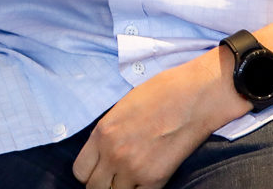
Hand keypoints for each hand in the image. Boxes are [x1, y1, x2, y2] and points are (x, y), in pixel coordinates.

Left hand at [72, 49, 243, 188]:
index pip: (79, 170)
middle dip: (103, 183)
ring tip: (133, 177)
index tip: (99, 170)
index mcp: (102, 132)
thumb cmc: (161, 94)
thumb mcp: (122, 108)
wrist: (193, 97)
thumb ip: (109, 133)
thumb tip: (103, 151)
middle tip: (115, 176)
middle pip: (94, 188)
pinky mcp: (155, 179)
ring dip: (122, 188)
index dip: (89, 172)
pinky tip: (148, 178)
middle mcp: (113, 153)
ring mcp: (133, 169)